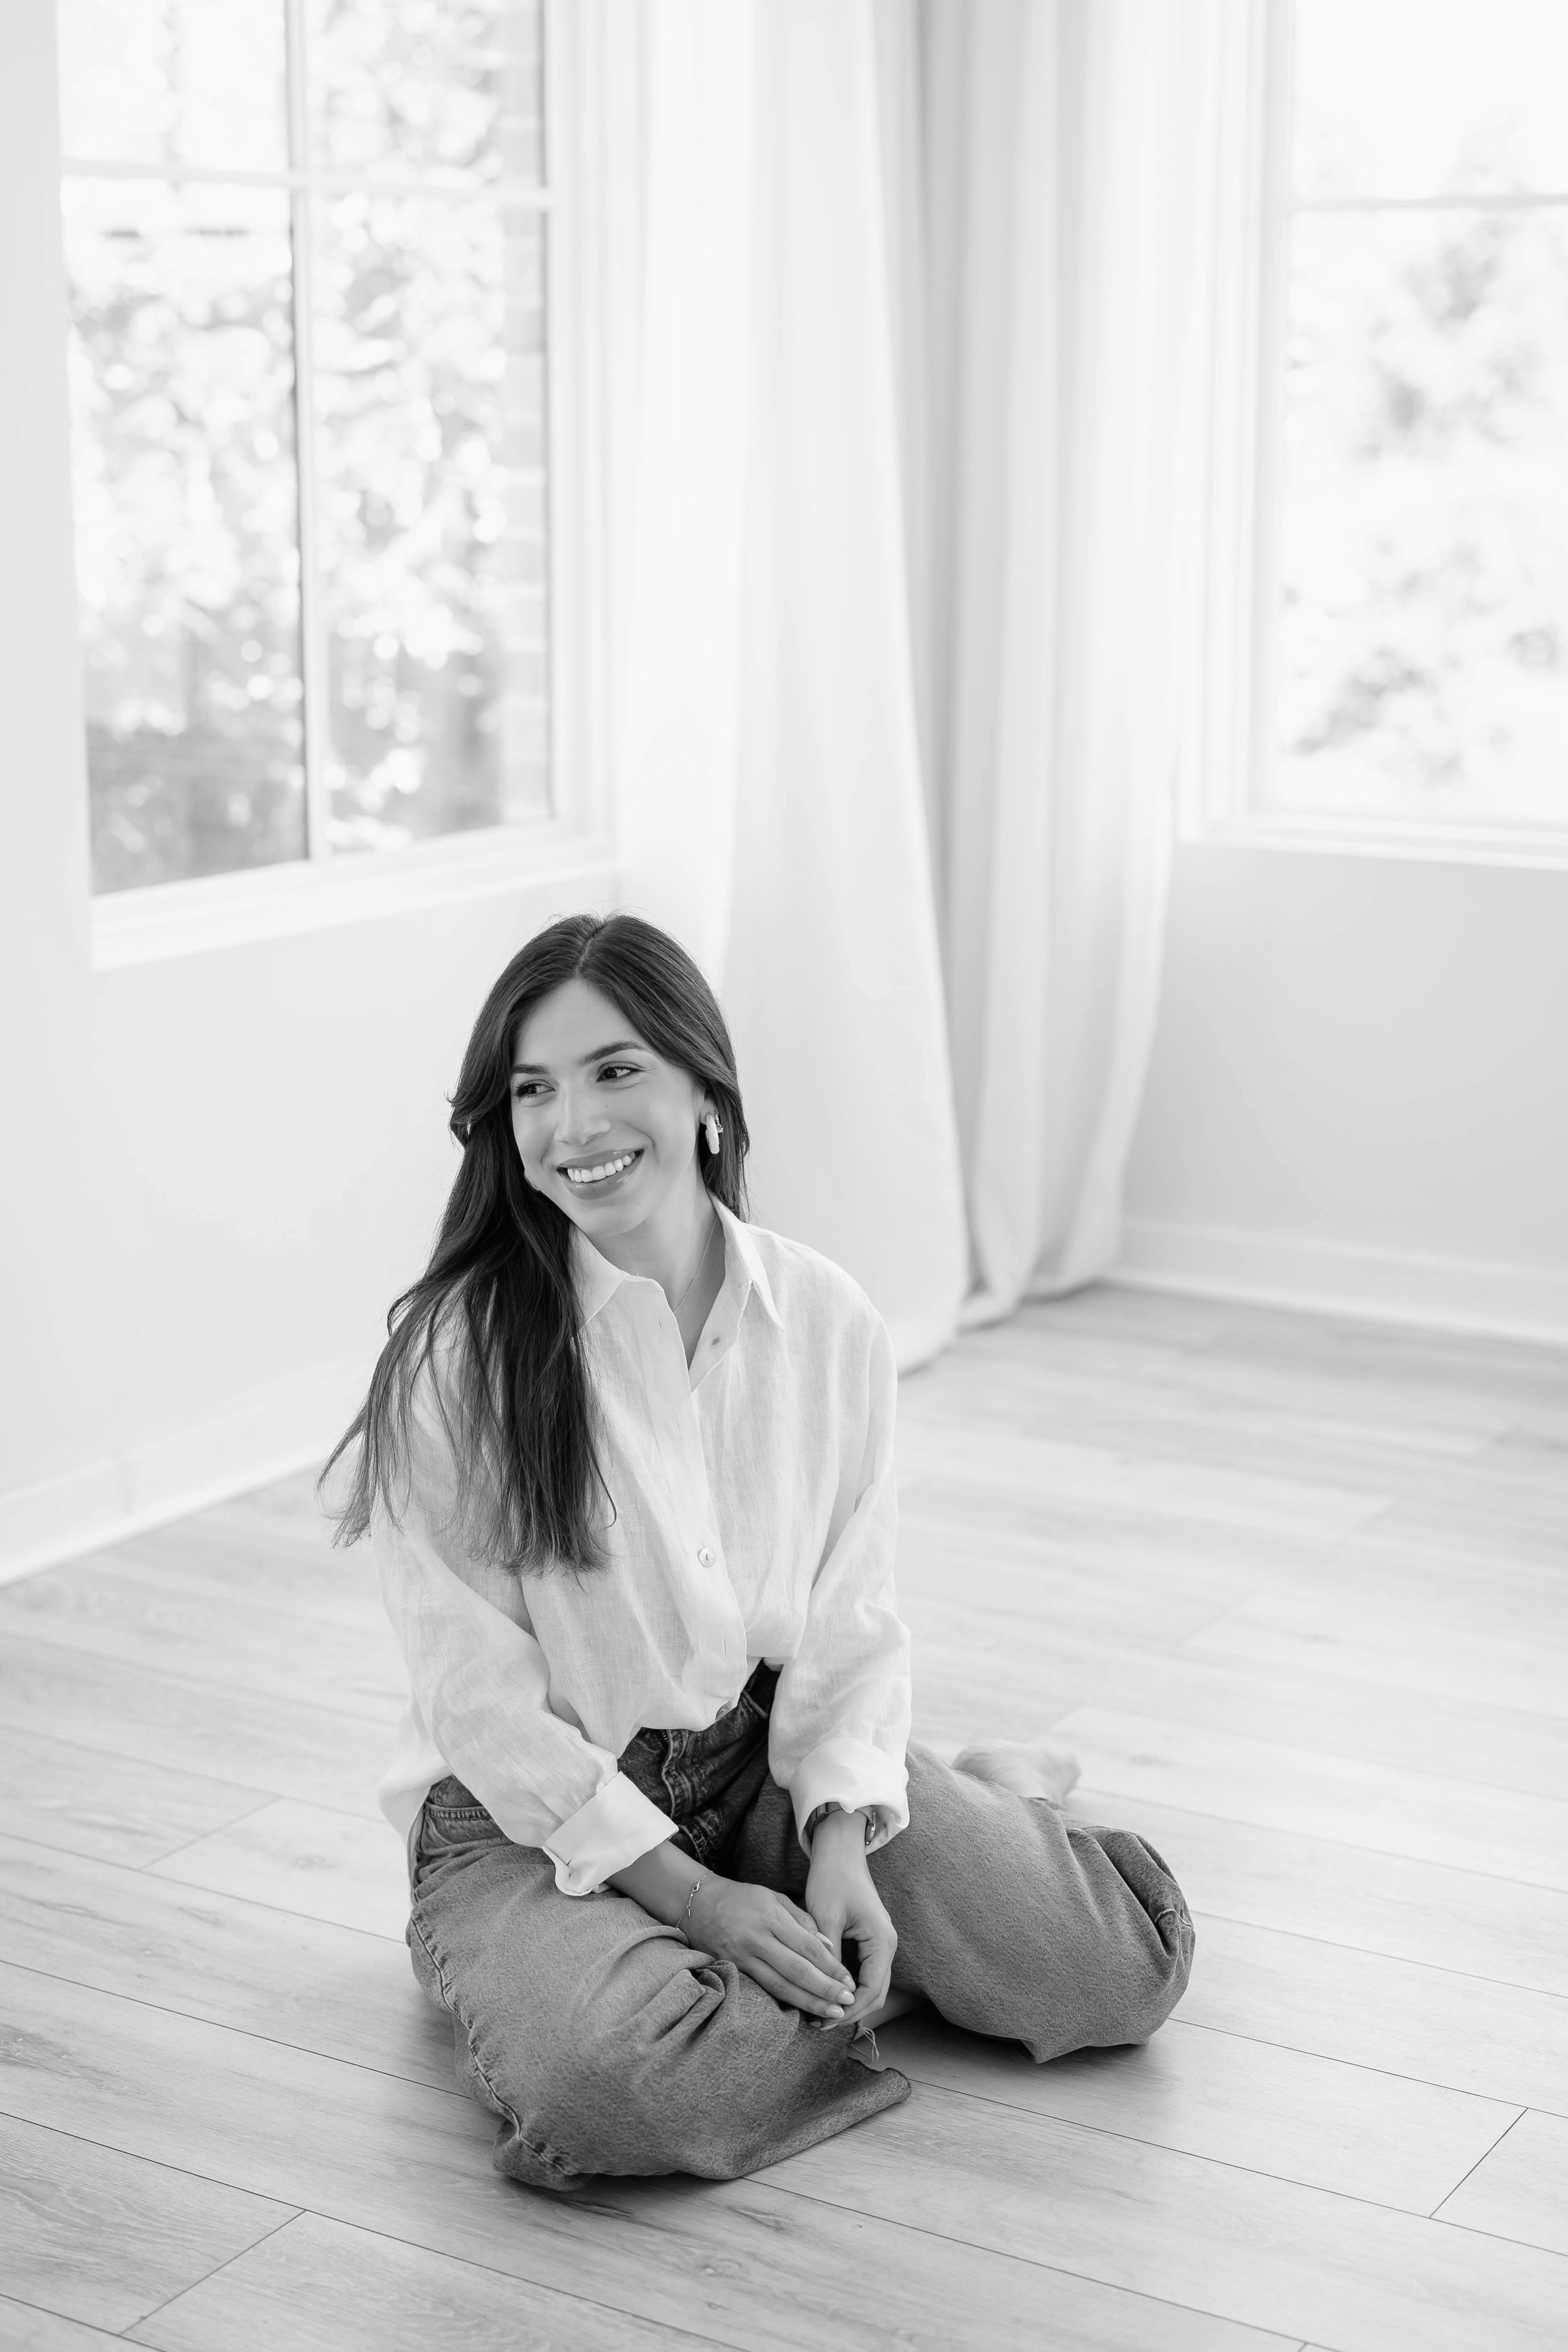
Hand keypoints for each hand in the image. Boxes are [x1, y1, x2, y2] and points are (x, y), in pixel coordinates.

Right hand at [687, 1875, 857, 2022]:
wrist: (697, 1903)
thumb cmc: (741, 1898)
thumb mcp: (774, 1897)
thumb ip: (802, 1920)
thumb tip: (828, 1946)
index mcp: (771, 1917)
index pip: (808, 1947)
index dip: (831, 1967)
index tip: (850, 1981)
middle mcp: (758, 1939)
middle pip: (797, 1971)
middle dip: (825, 1990)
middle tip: (848, 2003)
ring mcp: (743, 1957)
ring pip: (781, 1986)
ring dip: (809, 2002)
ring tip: (831, 2013)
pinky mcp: (733, 1969)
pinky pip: (764, 1989)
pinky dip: (786, 2001)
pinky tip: (803, 2010)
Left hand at [805, 1812, 897, 2032]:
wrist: (840, 1852)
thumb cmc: (833, 1879)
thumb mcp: (826, 1917)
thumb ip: (829, 1956)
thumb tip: (826, 1992)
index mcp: (881, 1941)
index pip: (870, 1990)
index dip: (849, 2010)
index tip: (824, 2021)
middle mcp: (886, 1945)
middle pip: (875, 1993)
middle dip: (850, 2012)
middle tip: (820, 2024)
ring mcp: (880, 1944)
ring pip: (870, 1986)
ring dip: (849, 2002)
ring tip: (821, 2014)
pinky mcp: (869, 1941)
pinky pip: (863, 1973)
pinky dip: (848, 1987)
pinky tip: (826, 1992)